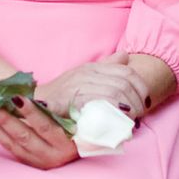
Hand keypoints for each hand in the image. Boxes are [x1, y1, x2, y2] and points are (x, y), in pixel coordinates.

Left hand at [0, 98, 79, 168]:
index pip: (47, 126)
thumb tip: (37, 100)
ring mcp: (41, 160)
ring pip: (14, 143)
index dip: (31, 112)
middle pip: (27, 136)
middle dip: (8, 119)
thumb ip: (58, 104)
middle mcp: (55, 156)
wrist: (77, 125)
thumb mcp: (72, 103)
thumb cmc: (75, 108)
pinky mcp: (30, 160)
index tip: (17, 97)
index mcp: (69, 142)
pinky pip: (10, 146)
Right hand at [35, 58, 150, 119]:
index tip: (146, 104)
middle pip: (124, 83)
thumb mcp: (84, 77)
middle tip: (139, 117)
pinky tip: (118, 121)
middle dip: (137, 102)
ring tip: (131, 122)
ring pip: (115, 92)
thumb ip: (106, 67)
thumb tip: (125, 56)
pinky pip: (98, 101)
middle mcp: (87, 72)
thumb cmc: (60, 94)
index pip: (126, 71)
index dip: (141, 88)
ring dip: (127, 109)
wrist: (32, 103)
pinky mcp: (70, 98)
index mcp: (93, 67)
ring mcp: (78, 84)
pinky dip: (112, 111)